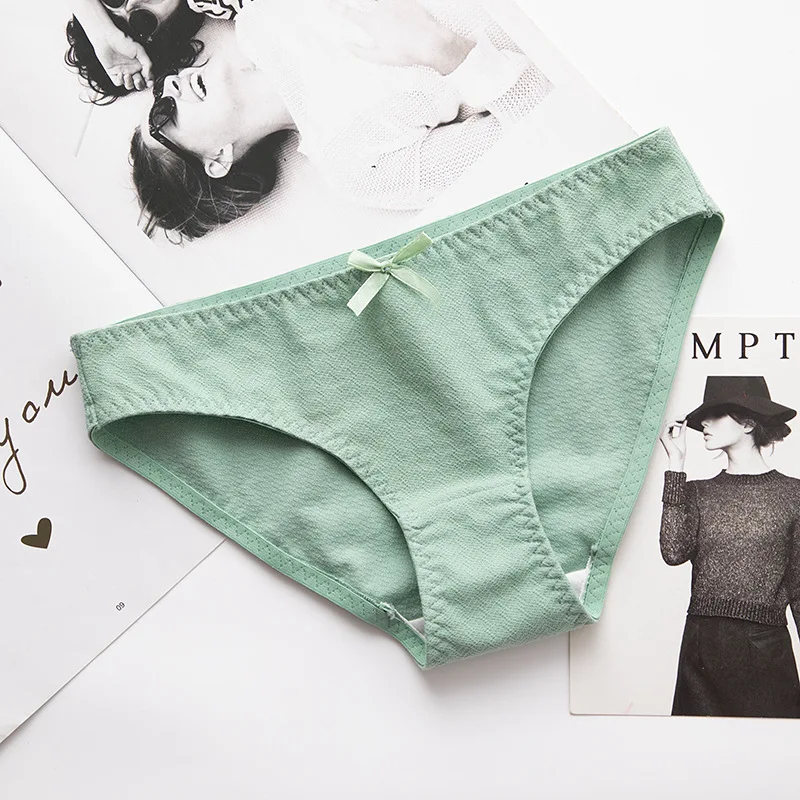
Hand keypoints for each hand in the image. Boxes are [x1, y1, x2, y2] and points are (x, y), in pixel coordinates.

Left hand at [93, 27, 153, 90]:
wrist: (106, 37)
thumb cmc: (122, 39)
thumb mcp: (140, 50)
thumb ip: (148, 64)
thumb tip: (150, 76)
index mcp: (140, 64)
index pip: (148, 78)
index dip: (150, 82)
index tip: (149, 83)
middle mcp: (132, 68)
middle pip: (140, 84)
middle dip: (140, 85)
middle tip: (138, 80)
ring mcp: (123, 71)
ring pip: (130, 85)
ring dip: (130, 83)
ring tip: (127, 75)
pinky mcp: (113, 72)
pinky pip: (119, 83)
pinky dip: (120, 81)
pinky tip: (120, 73)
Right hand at [331, 0, 474, 73]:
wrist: (431, 42)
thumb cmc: (407, 53)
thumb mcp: (381, 58)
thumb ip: (361, 52)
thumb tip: (346, 45)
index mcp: (372, 24)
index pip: (349, 14)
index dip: (336, 7)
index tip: (327, 4)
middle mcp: (381, 9)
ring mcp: (394, 2)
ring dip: (371, 1)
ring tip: (373, 7)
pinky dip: (392, 1)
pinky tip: (389, 4)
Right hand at [659, 419, 687, 470]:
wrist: (678, 458)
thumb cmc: (679, 452)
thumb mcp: (682, 437)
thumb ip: (682, 430)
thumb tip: (684, 422)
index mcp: (668, 435)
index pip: (671, 424)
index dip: (677, 419)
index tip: (685, 416)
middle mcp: (664, 434)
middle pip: (668, 421)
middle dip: (677, 417)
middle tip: (684, 416)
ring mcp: (663, 435)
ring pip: (667, 422)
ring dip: (676, 419)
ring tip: (683, 419)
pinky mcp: (663, 436)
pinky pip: (667, 426)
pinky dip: (674, 424)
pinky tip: (680, 425)